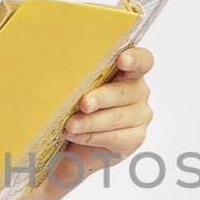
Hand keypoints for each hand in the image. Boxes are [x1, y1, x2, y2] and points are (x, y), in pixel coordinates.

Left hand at [49, 46, 154, 188]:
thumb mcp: (76, 86)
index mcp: (127, 71)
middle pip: (124, 92)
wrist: (74, 141)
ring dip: (90, 122)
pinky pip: (114, 138)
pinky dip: (92, 137)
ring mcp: (140, 115)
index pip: (143, 60)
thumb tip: (57, 66)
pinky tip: (75, 135)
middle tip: (83, 104)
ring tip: (70, 125)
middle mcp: (138, 91)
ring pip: (116, 117)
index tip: (122, 61)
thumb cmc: (76, 105)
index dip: (135, 59)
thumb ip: (78, 76)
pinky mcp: (135, 138)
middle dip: (101, 98)